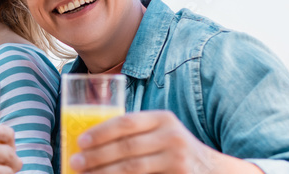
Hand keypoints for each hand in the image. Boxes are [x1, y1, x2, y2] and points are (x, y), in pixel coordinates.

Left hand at [70, 110, 261, 173]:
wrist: (212, 170)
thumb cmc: (173, 149)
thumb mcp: (160, 132)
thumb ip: (135, 131)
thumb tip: (88, 141)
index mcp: (163, 119)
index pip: (126, 123)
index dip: (101, 132)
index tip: (80, 141)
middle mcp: (172, 137)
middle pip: (126, 148)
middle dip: (97, 157)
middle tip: (76, 162)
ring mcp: (177, 160)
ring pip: (132, 169)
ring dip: (104, 173)